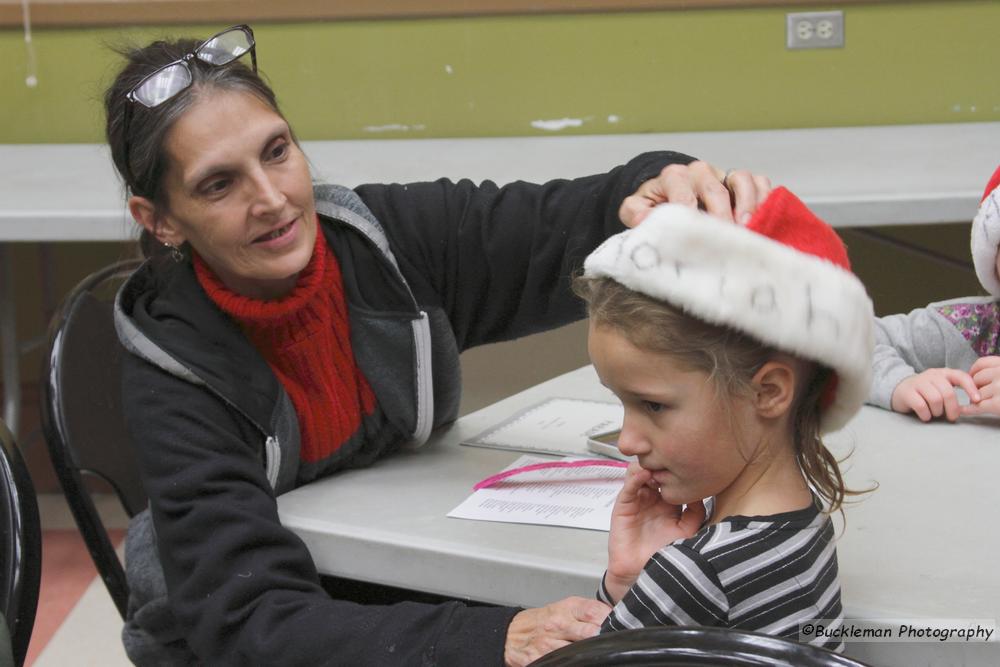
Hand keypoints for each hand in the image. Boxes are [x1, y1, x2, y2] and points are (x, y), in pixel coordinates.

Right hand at [504, 597, 609, 666]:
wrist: (512, 633)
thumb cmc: (542, 621)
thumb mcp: (563, 608)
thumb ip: (587, 611)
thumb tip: (612, 616)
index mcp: (566, 608)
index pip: (594, 611)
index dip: (609, 619)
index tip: (619, 625)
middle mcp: (559, 624)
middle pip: (589, 632)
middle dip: (601, 637)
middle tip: (612, 642)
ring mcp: (550, 643)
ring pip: (578, 651)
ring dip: (590, 654)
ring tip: (598, 654)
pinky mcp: (541, 659)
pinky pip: (564, 663)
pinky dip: (574, 662)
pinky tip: (580, 661)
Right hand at [604, 463, 705, 601]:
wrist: (645, 574)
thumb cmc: (666, 555)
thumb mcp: (688, 532)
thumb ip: (696, 513)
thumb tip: (700, 492)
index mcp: (670, 503)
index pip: (672, 479)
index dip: (677, 469)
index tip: (686, 463)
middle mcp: (653, 499)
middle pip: (655, 472)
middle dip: (661, 464)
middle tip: (671, 462)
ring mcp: (638, 501)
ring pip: (640, 474)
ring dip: (648, 467)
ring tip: (657, 469)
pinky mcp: (624, 506)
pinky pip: (629, 488)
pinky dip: (635, 478)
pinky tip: (644, 474)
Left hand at [619, 160, 771, 226]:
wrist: (667, 194)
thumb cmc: (655, 205)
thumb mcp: (636, 209)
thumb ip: (635, 213)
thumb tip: (646, 220)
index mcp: (673, 177)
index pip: (683, 196)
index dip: (691, 218)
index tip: (697, 239)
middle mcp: (699, 171)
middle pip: (715, 191)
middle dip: (721, 217)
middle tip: (725, 241)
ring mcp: (722, 174)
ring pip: (742, 180)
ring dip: (746, 206)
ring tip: (746, 230)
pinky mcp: (740, 180)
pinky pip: (759, 182)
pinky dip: (764, 199)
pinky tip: (761, 219)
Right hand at [890, 367, 979, 421]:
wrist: (897, 389)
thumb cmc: (924, 391)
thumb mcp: (940, 386)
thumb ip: (952, 391)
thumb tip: (967, 406)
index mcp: (942, 373)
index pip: (961, 376)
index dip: (971, 388)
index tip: (976, 400)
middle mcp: (931, 375)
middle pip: (948, 393)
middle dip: (952, 408)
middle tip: (951, 417)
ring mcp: (918, 383)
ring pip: (935, 400)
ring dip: (937, 412)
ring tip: (934, 414)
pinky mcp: (907, 393)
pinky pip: (921, 406)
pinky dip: (926, 415)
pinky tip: (925, 416)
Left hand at [962, 356, 999, 416]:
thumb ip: (996, 372)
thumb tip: (975, 375)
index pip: (982, 363)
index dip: (974, 371)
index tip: (970, 377)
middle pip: (976, 379)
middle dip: (974, 388)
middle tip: (978, 395)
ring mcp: (999, 388)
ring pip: (976, 394)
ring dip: (976, 400)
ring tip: (984, 403)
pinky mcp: (998, 404)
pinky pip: (977, 406)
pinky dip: (969, 410)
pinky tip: (963, 411)